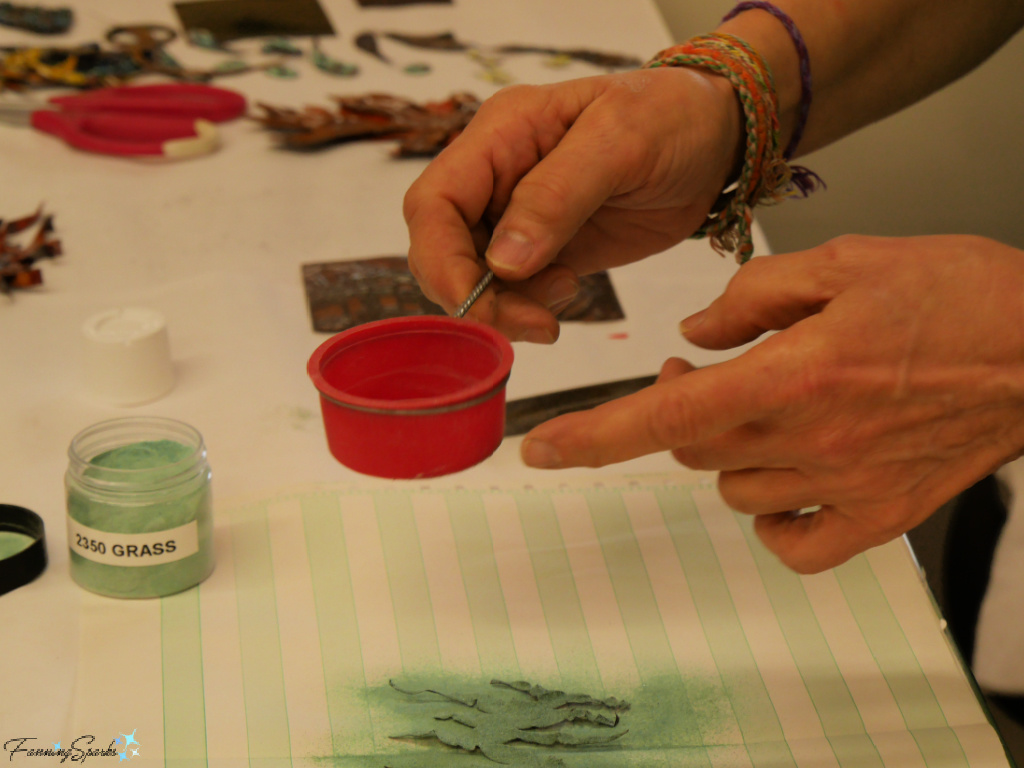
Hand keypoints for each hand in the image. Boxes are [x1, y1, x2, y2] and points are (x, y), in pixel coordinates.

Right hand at [404, 67, 741, 342]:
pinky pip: (512, 291)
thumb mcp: (621, 140)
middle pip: (443, 248)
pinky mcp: (545, 250)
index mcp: (501, 135)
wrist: (718, 140)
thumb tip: (502, 259)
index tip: (473, 301)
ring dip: (504, 308)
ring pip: (474, 278)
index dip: (439, 258)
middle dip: (475, 295)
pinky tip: (568, 294)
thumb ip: (557, 195)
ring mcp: (517, 216)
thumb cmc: (674, 116)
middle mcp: (497, 176)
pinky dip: (527, 308)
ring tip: (563, 299)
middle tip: (533, 321)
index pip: (433, 202)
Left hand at [520, 234, 1023, 571]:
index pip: (664, 418)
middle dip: (682, 411)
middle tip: (708, 373)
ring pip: (733, 489)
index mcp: (793, 373)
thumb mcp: (845, 262)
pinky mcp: (882, 518)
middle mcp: (811, 439)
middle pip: (693, 450)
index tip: (540, 453)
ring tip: (768, 407)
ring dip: (727, 451)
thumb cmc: (956, 293)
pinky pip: (793, 544)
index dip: (591, 438)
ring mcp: (846, 487)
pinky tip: (788, 475)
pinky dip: (772, 515)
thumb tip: (693, 336)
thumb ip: (752, 297)